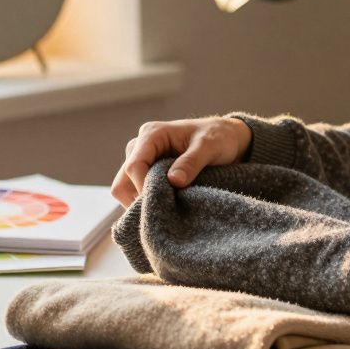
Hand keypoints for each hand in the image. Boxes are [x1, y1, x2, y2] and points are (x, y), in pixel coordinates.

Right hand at [110, 117, 252, 206]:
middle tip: (163, 214)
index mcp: (152, 134)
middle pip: (123, 182)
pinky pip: (134, 193)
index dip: (143, 189)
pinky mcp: (146, 173)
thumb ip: (192, 162)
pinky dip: (146, 204)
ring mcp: (142, 161)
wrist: (226, 138)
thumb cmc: (218, 137)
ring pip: (125, 190)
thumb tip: (173, 181)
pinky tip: (164, 210)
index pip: (134, 166)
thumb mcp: (210, 147)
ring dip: (142, 204)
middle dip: (139, 200)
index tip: (161, 205)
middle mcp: (140, 146)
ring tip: (166, 212)